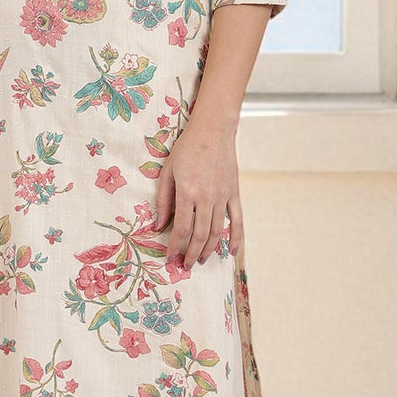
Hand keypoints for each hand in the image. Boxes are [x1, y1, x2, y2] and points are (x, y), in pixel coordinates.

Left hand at [154, 122, 242, 265]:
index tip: (169, 257)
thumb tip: (158, 225)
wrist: (213, 130)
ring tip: (200, 260)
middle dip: (191, 253)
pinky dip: (236, 238)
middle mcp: (206, 198)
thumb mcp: (167, 172)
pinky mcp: (234, 193)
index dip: (174, 246)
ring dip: (208, 249)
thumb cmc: (186, 149)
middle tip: (184, 265)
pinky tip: (230, 252)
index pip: (181, 228)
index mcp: (187, 192)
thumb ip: (163, 200)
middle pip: (200, 235)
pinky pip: (238, 220)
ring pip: (217, 231)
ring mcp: (223, 197)